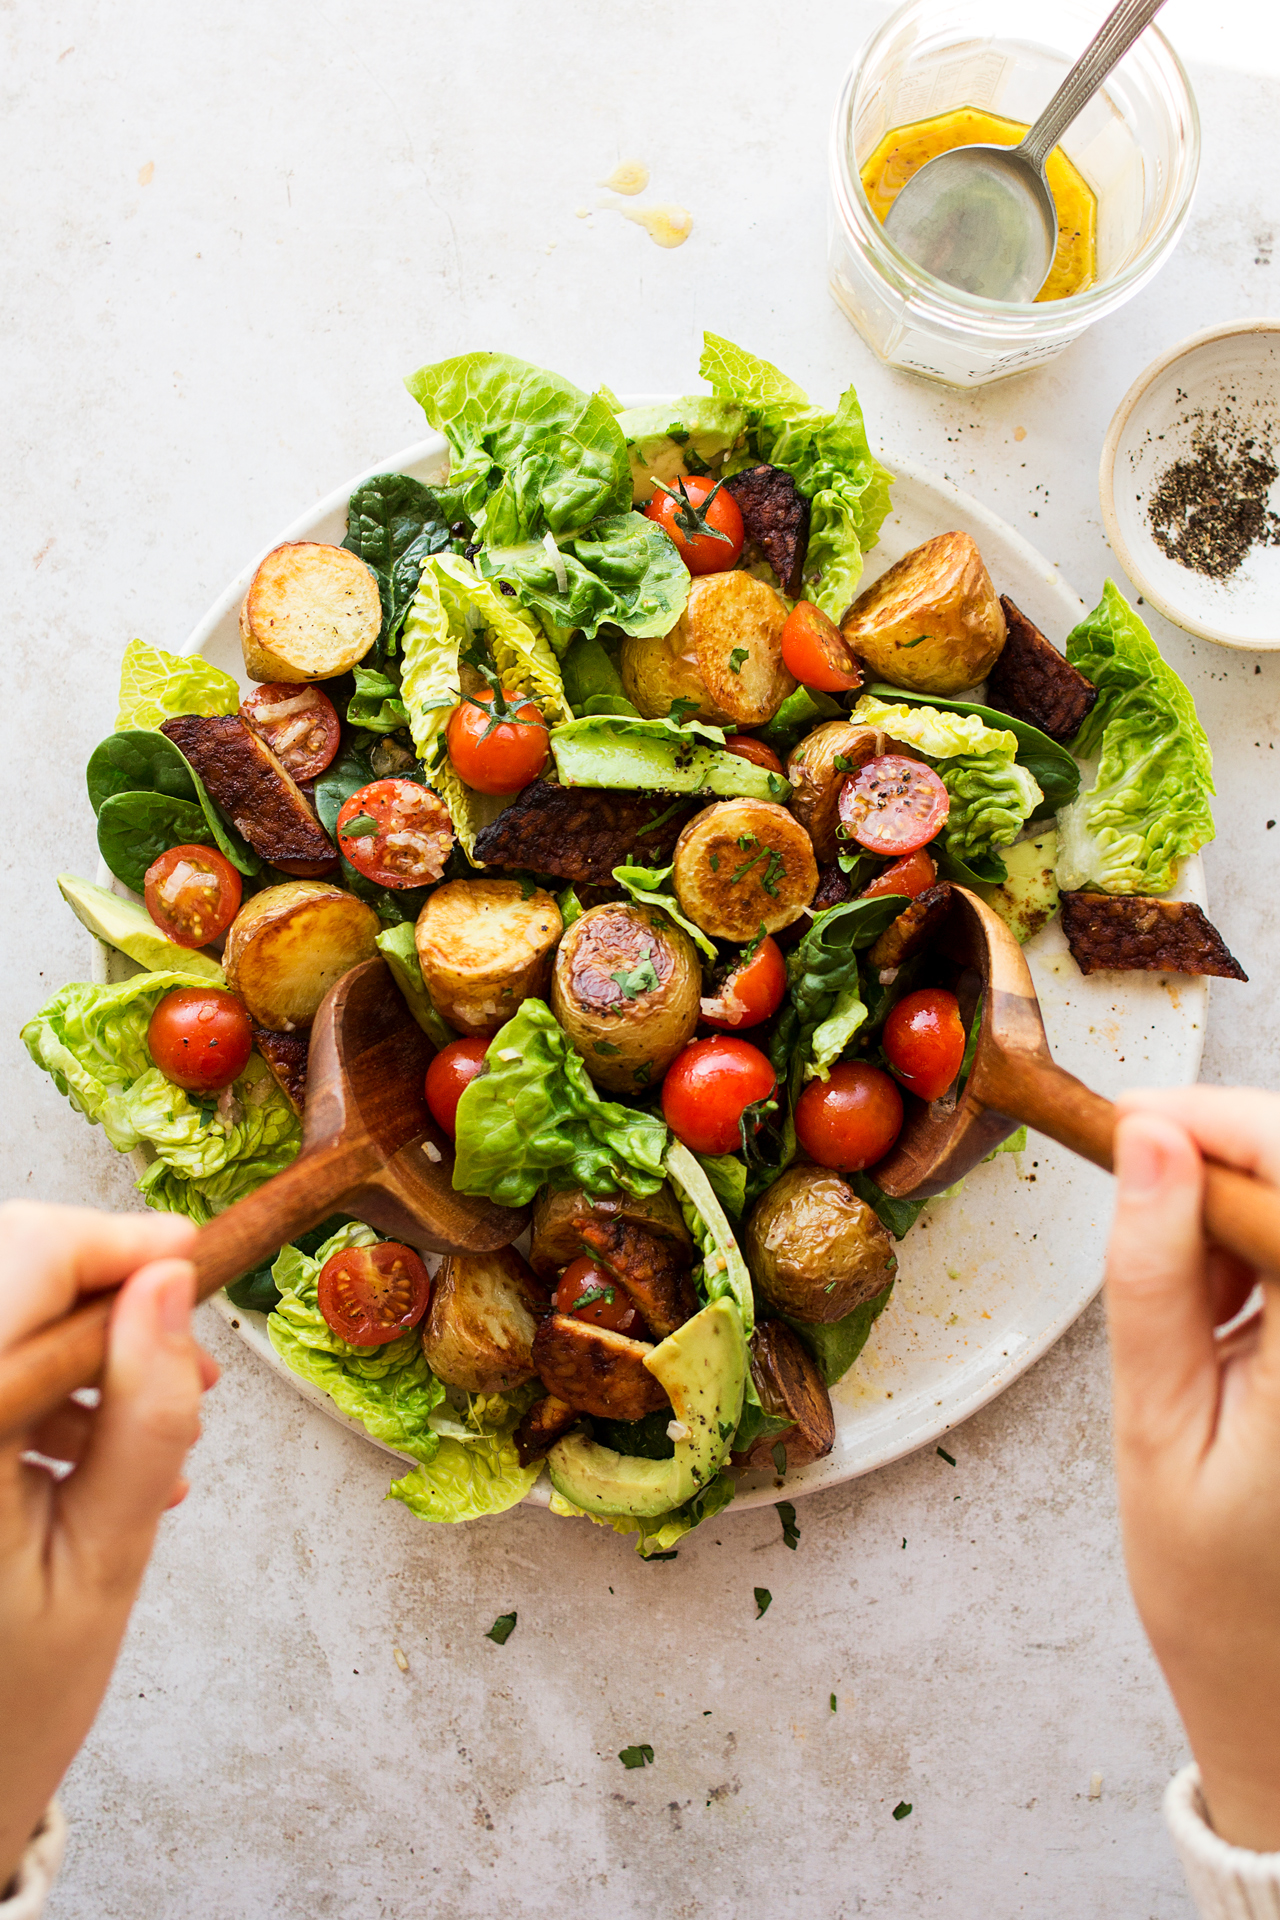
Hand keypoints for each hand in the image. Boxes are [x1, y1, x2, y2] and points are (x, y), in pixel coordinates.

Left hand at [0, 1204, 215, 1889]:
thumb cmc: (8, 1704)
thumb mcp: (105, 1561)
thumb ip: (147, 1414)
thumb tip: (170, 1285)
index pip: (27, 1260)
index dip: (117, 1242)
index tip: (193, 1260)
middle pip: (6, 1269)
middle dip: (102, 1289)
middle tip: (186, 1356)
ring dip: (75, 1340)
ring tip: (155, 1427)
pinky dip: (36, 1382)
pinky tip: (89, 1451)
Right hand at [1107, 1088, 1279, 1851]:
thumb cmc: (1217, 1592)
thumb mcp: (1158, 1428)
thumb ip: (1152, 1279)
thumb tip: (1149, 1143)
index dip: (1219, 1121)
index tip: (1127, 1123)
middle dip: (1223, 1159)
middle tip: (1134, 1194)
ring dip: (1240, 1211)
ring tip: (1182, 1299)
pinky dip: (1260, 1256)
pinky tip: (1226, 1313)